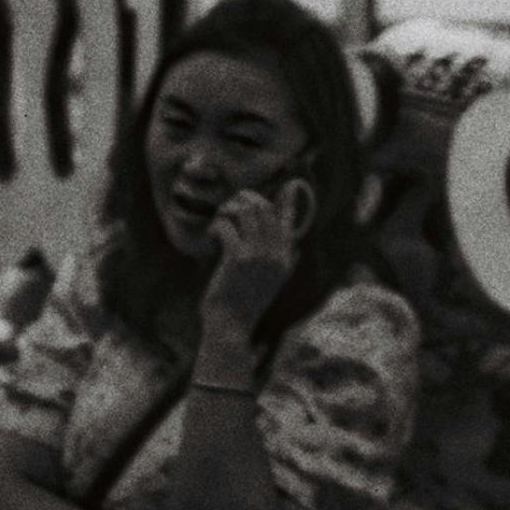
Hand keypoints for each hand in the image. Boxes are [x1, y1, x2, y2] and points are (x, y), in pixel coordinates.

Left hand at [198, 179, 310, 340]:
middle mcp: (276, 254)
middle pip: (264, 208)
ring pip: (246, 211)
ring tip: (220, 220)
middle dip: (245, 200)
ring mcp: (258, 255)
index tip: (290, 183)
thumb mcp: (274, 284)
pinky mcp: (237, 258)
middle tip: (230, 208)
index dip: (287, 200)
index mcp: (286, 259)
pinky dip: (216, 226)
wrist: (230, 326)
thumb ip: (285, 264)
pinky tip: (211, 236)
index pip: (289, 220)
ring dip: (229, 209)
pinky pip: (226, 226)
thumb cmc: (246, 304)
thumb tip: (297, 247)